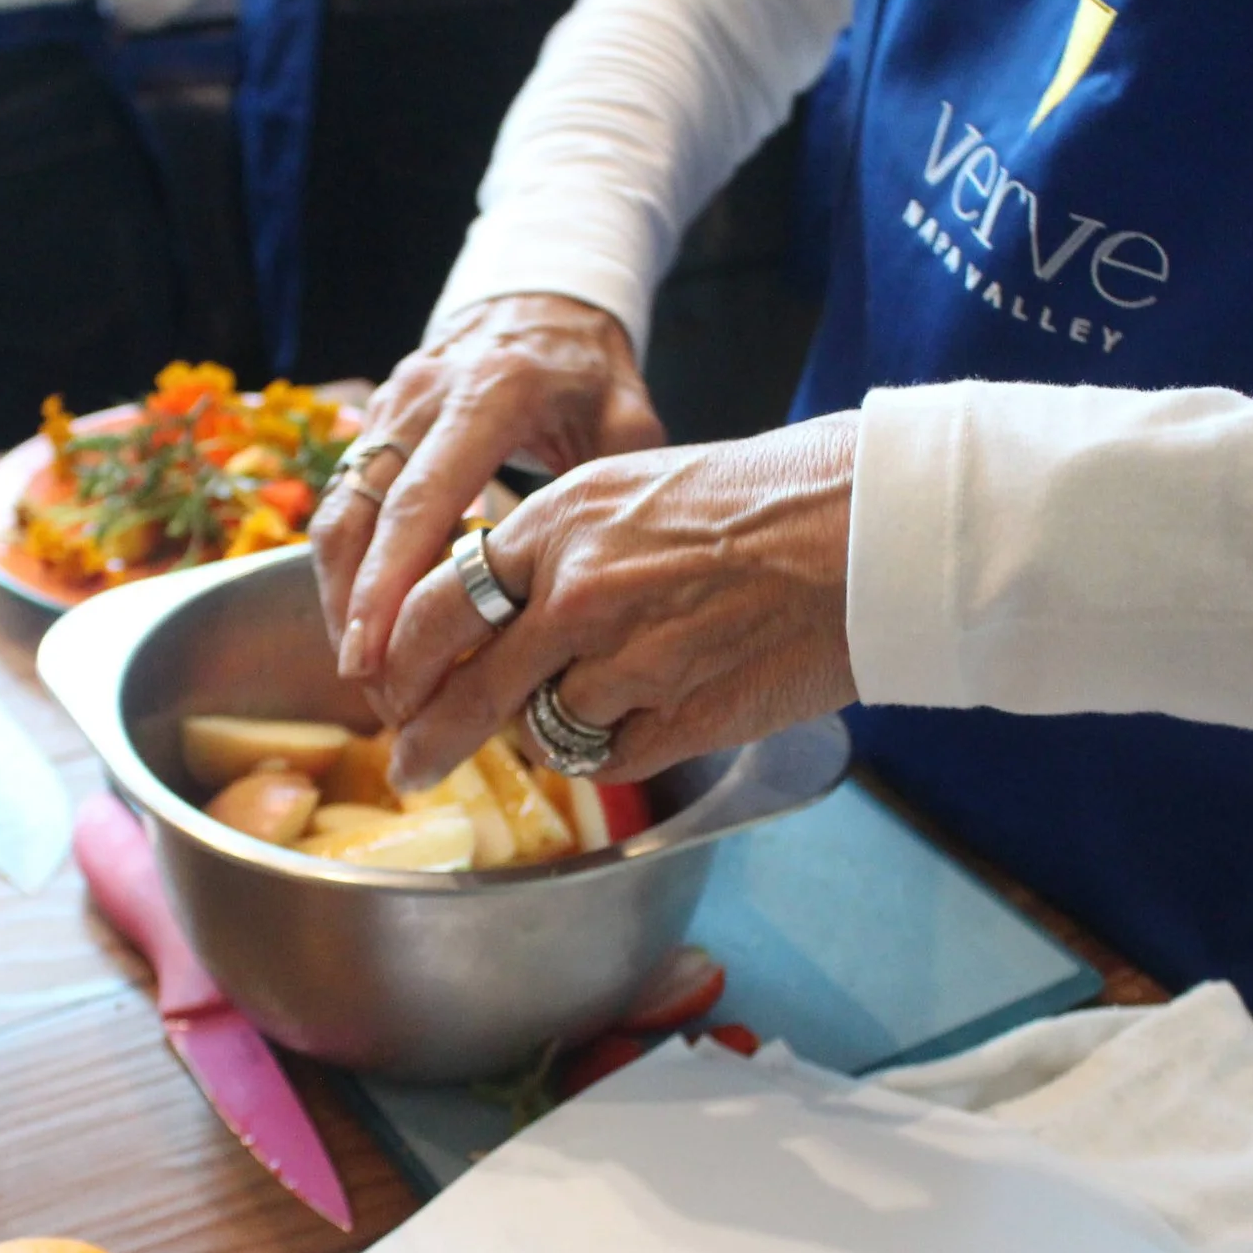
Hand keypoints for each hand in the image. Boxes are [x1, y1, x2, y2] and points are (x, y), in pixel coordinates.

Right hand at [309, 294, 664, 692]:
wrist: (541, 300)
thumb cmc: (590, 373)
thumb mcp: (628, 418)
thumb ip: (617, 491)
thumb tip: (604, 583)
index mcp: (491, 393)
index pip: (421, 499)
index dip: (390, 583)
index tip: (374, 654)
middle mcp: (424, 394)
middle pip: (360, 513)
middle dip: (354, 608)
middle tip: (370, 687)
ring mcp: (388, 406)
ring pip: (336, 512)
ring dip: (340, 596)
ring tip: (365, 673)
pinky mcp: (371, 423)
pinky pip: (342, 504)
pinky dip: (348, 570)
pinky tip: (368, 627)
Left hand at [372, 417, 860, 790]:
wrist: (864, 532)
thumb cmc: (759, 500)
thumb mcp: (632, 488)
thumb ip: (556, 548)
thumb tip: (491, 611)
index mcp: (558, 522)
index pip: (435, 602)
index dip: (400, 659)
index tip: (388, 686)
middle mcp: (577, 594)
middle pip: (464, 688)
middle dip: (425, 737)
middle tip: (409, 764)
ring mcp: (626, 663)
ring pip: (541, 727)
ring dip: (550, 727)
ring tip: (593, 703)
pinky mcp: (678, 720)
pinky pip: (607, 756)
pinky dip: (612, 748)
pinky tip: (647, 715)